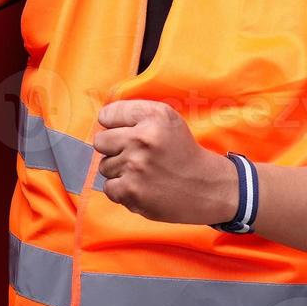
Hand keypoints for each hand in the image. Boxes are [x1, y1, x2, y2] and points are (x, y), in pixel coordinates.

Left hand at [94, 100, 236, 224]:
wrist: (206, 187)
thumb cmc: (182, 152)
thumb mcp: (167, 119)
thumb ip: (135, 114)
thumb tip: (101, 120)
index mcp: (153, 116)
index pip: (108, 114)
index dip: (114, 125)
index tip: (126, 132)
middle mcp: (143, 139)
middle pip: (101, 141)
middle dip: (113, 148)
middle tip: (135, 155)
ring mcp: (136, 166)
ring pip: (104, 166)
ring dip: (120, 171)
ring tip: (143, 172)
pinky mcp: (132, 191)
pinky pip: (108, 187)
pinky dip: (122, 190)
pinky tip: (141, 186)